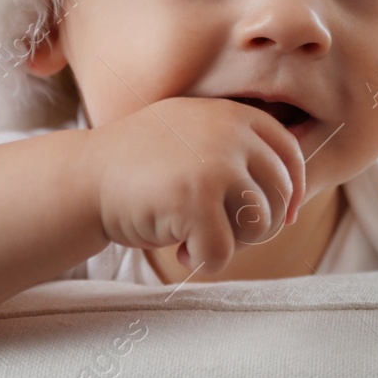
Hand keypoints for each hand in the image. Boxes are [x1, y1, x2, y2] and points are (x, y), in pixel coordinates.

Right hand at [84, 96, 306, 275]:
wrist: (83, 178)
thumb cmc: (139, 164)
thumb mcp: (192, 133)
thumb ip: (237, 147)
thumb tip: (294, 195)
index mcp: (234, 115)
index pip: (290, 155)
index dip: (293, 191)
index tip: (285, 215)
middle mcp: (231, 135)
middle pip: (279, 197)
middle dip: (258, 228)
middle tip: (222, 235)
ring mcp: (215, 166)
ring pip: (259, 227)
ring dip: (231, 246)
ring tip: (196, 239)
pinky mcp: (197, 201)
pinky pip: (224, 252)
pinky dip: (203, 262)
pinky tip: (177, 251)